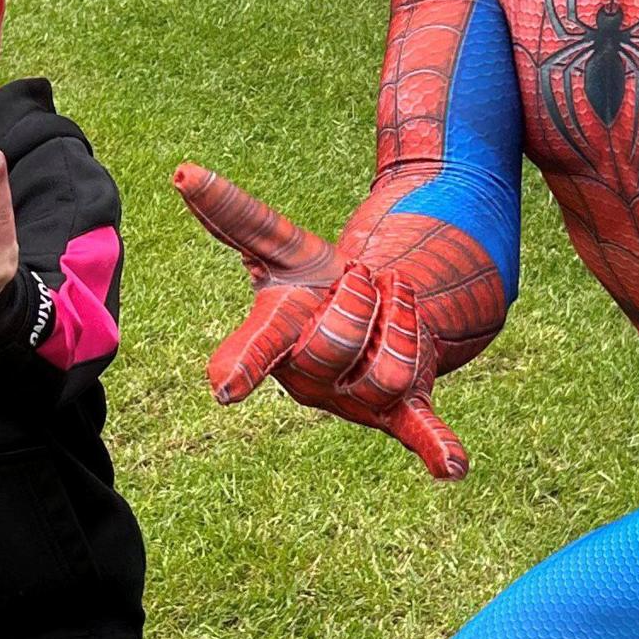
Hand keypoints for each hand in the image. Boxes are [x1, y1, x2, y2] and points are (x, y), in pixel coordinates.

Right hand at [177, 164, 468, 479]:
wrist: (377, 306)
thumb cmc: (317, 282)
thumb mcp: (283, 245)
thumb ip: (236, 214)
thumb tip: (184, 171)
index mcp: (276, 341)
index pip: (255, 350)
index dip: (242, 367)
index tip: (224, 389)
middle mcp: (310, 381)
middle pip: (338, 345)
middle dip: (361, 296)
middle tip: (364, 275)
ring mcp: (356, 399)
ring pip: (391, 371)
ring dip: (405, 321)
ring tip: (395, 297)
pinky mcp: (402, 409)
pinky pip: (419, 432)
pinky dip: (437, 450)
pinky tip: (454, 467)